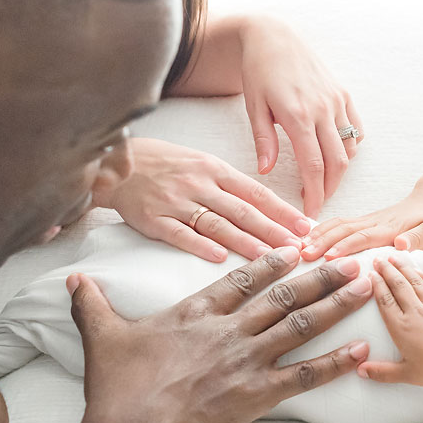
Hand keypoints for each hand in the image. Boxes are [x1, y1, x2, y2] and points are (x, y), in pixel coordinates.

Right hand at [71, 247, 372, 422]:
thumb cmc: (116, 390)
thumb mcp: (102, 338)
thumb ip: (93, 304)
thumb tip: (75, 280)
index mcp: (196, 313)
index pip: (242, 279)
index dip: (272, 262)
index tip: (296, 247)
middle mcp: (228, 330)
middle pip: (283, 295)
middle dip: (321, 275)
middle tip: (352, 259)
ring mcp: (245, 361)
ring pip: (300, 324)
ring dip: (337, 304)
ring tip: (365, 287)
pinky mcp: (256, 394)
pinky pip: (304, 375)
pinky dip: (335, 362)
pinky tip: (359, 349)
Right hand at [93, 137, 311, 261]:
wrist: (116, 163)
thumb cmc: (166, 164)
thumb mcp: (203, 164)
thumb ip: (231, 185)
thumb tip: (268, 207)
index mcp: (215, 169)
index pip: (256, 192)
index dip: (282, 210)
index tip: (306, 226)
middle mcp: (200, 185)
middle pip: (243, 211)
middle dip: (273, 230)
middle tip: (298, 248)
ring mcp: (176, 202)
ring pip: (217, 224)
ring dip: (246, 242)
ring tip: (270, 259)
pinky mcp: (154, 219)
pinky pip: (180, 234)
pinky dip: (200, 246)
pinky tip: (220, 259)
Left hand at [239, 16, 363, 218]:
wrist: (275, 38)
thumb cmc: (259, 73)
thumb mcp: (254, 107)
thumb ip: (264, 140)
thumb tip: (265, 172)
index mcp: (298, 115)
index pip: (314, 165)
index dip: (315, 193)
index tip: (310, 213)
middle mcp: (323, 109)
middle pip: (337, 162)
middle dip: (330, 189)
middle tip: (318, 204)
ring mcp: (336, 101)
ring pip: (349, 148)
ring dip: (340, 170)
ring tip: (324, 182)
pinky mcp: (344, 94)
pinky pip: (355, 129)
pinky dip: (350, 147)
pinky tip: (336, 155)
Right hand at [303, 185, 422, 260]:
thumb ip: (418, 239)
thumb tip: (401, 244)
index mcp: (388, 228)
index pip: (363, 237)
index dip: (345, 247)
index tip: (328, 257)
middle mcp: (372, 222)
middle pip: (343, 230)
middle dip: (322, 242)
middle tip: (302, 255)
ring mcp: (365, 220)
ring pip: (336, 225)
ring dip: (317, 235)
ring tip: (298, 247)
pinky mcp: (361, 221)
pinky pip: (337, 223)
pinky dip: (320, 228)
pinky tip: (305, 237)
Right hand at [355, 255, 422, 388]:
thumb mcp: (406, 375)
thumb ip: (381, 372)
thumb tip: (359, 370)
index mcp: (401, 327)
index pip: (384, 300)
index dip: (376, 285)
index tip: (370, 274)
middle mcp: (415, 312)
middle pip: (398, 285)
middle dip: (387, 270)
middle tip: (378, 259)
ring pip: (415, 281)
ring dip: (403, 268)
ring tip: (395, 257)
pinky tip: (419, 270)